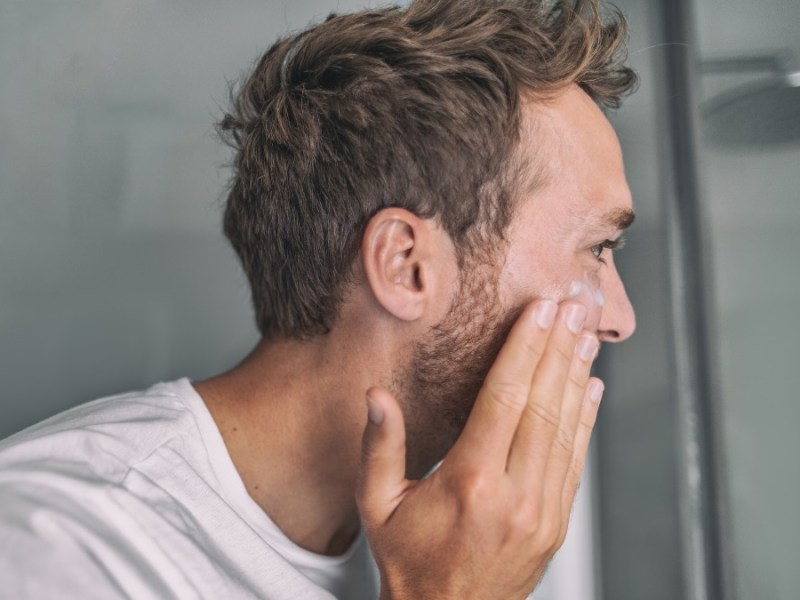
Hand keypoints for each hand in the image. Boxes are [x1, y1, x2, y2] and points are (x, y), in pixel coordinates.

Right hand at [356, 300, 603, 599]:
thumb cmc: (410, 562)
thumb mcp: (378, 505)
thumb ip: (379, 448)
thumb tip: (376, 396)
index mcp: (470, 483)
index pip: (504, 398)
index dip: (525, 348)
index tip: (540, 311)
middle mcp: (514, 495)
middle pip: (543, 405)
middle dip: (559, 348)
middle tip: (575, 306)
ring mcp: (542, 511)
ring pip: (566, 428)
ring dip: (577, 375)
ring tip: (586, 334)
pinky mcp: (556, 522)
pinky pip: (575, 459)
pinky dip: (586, 419)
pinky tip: (590, 388)